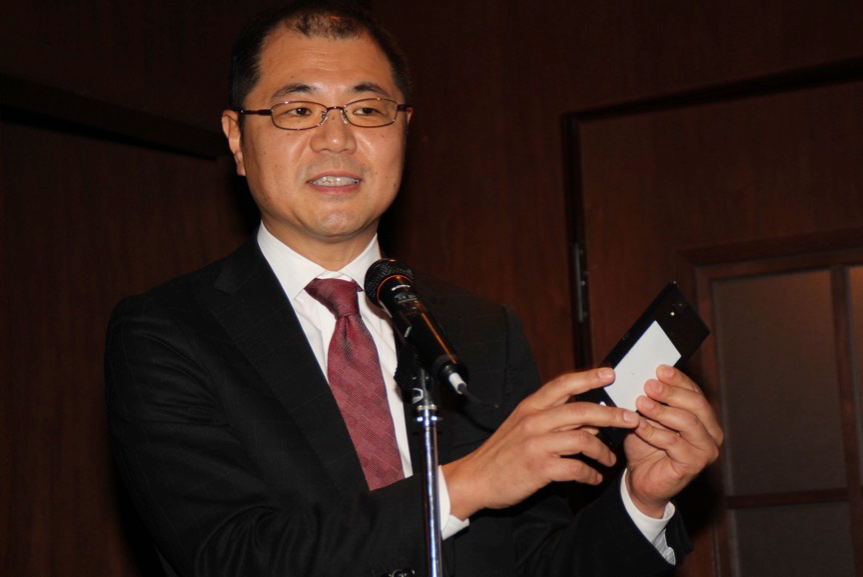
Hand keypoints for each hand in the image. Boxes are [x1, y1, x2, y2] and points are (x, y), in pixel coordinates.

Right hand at [442, 368, 639, 519]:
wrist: (475, 478)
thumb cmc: (502, 452)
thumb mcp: (522, 426)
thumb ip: (551, 418)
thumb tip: (587, 418)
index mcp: (530, 407)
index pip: (563, 384)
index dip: (588, 377)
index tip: (610, 373)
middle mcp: (534, 421)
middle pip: (582, 411)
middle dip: (611, 415)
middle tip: (631, 419)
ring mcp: (537, 444)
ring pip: (583, 440)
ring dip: (603, 450)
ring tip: (610, 459)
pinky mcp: (539, 468)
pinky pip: (576, 468)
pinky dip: (590, 473)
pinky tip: (594, 477)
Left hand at [624, 365, 723, 516]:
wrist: (641, 479)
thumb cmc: (646, 445)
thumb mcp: (647, 417)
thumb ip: (651, 399)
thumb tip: (645, 377)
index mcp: (704, 416)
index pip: (694, 391)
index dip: (678, 379)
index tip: (659, 369)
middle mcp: (711, 432)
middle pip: (697, 404)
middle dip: (671, 392)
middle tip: (649, 385)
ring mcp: (706, 450)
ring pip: (687, 422)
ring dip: (661, 411)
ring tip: (641, 402)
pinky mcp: (693, 465)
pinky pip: (673, 443)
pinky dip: (653, 432)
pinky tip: (637, 424)